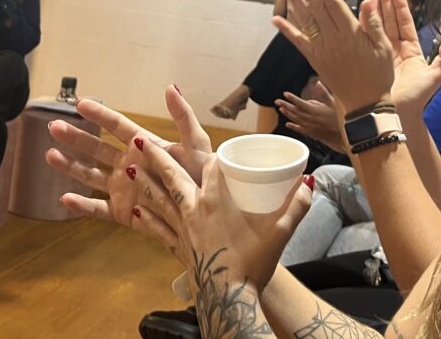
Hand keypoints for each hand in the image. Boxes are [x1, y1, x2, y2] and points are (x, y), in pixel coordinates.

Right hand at [46, 84, 212, 226]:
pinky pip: (97, 208)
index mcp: (144, 145)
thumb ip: (183, 116)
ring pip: (90, 175)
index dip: (99, 114)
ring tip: (49, 155)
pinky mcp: (123, 212)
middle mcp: (129, 164)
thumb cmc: (204, 177)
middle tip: (53, 126)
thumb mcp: (196, 144)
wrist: (208, 214)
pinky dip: (81, 206)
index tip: (79, 103)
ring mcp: (124, 188)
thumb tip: (171, 87)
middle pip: (96, 147)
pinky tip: (64, 198)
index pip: (117, 126)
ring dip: (70, 166)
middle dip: (75, 137)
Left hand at [132, 139, 312, 295]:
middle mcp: (194, 209)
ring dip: (145, 184)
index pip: (211, 167)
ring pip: (160, 200)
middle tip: (141, 140)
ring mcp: (183, 229)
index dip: (212, 155)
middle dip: (158, 157)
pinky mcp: (179, 248)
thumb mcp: (280, 231)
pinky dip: (148, 220)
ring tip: (131, 169)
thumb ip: (297, 205)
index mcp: (216, 200)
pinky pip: (159, 230)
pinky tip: (136, 213)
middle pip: (172, 176)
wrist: (230, 300)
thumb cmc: (253, 263)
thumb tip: (310, 182)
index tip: (214, 149)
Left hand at [273, 0, 396, 112]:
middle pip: (316, 8)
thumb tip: (368, 1)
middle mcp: (334, 40)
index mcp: (352, 34)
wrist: (366, 105)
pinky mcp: (315, 60)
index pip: (334, 5)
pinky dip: (287, 30)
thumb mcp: (384, 48)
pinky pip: (298, 42)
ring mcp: (322, 50)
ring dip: (294, 3)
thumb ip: (373, 23)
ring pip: (305, 22)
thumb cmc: (378, 76)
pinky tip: (277, 19)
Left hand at [275, 84, 343, 151]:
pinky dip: (293, 127)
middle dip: (285, 105)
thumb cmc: (340, 119)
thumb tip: (318, 83)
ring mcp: (310, 127)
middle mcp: (310, 119)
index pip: (300, 103)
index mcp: (315, 110)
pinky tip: (288, 124)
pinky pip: (299, 129)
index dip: (292, 98)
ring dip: (288, 114)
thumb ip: (324, 93)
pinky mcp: (311, 133)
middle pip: (295, 111)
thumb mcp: (334, 104)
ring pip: (295, 119)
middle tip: (277, 101)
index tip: (285, 93)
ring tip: (281, 109)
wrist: (344, 136)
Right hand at [375, 0, 440, 115]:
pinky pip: (368, 39)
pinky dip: (365, 26)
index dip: (400, 7)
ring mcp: (382, 54)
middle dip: (386, 3)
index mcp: (411, 50)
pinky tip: (361, 13)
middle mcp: (396, 49)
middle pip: (390, 21)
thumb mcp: (435, 75)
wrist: (400, 114)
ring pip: (379, 27)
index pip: (405, 23)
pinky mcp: (371, 59)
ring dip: (374, 10)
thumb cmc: (418, 98)